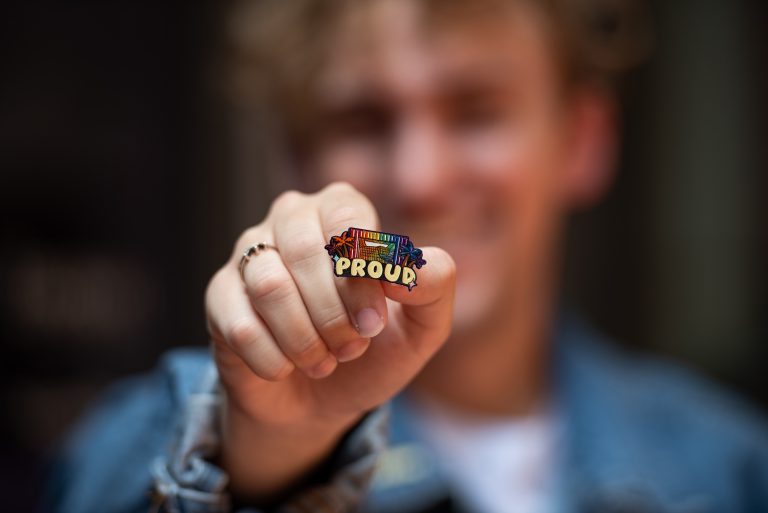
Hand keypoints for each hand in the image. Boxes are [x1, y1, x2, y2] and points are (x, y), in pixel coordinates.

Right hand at [205, 182, 454, 497]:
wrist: (320, 399)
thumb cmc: (372, 350)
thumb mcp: (421, 328)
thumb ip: (434, 289)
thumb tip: (416, 265)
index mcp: (341, 209)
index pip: (347, 218)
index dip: (361, 274)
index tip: (374, 324)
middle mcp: (291, 217)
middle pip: (304, 248)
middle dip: (333, 312)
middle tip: (352, 348)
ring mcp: (249, 254)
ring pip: (268, 284)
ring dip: (304, 338)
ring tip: (323, 360)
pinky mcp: (220, 295)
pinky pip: (239, 324)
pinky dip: (274, 360)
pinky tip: (287, 368)